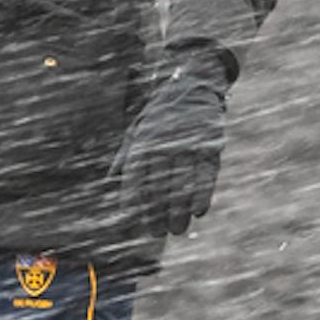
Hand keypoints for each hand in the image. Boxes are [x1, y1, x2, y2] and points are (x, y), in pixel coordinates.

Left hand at [113, 48, 232, 235]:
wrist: (194, 86)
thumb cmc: (160, 115)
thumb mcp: (137, 130)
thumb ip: (124, 156)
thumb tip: (109, 180)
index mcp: (144, 141)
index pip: (136, 177)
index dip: (133, 201)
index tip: (132, 222)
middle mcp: (164, 143)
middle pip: (158, 185)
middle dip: (156, 212)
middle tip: (156, 233)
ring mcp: (188, 144)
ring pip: (182, 183)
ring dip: (179, 210)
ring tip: (176, 230)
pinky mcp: (209, 144)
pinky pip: (206, 174)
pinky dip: (203, 194)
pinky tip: (199, 211)